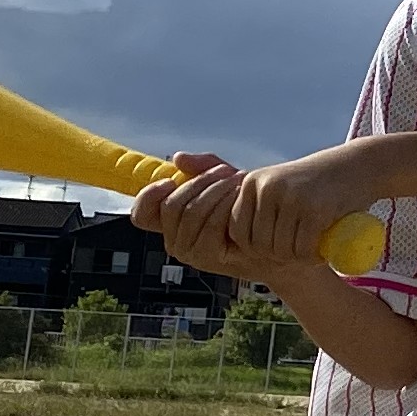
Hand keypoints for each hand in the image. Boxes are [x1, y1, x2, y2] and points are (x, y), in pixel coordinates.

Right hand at [135, 154, 259, 281]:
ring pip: (191, 212)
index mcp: (170, 222)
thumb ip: (203, 167)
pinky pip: (210, 224)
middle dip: (199, 181)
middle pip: (171, 205)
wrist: (275, 238)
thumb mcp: (224, 180)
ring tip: (238, 179)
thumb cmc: (248, 210)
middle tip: (224, 171)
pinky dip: (226, 206)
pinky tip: (240, 197)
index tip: (169, 180)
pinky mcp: (207, 257)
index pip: (142, 213)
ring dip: (216, 190)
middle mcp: (174, 240)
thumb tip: (179, 158)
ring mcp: (189, 251)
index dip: (149, 195)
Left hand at [223, 144, 376, 272]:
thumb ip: (259, 204)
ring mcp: (291, 197)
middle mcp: (267, 188)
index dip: (254, 249)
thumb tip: (236, 243)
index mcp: (252, 182)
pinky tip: (320, 254)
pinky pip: (303, 249)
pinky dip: (311, 258)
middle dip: (278, 257)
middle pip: (258, 244)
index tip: (277, 250)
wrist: (359, 165)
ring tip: (310, 253)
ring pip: (280, 249)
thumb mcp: (280, 185)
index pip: (238, 231)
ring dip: (296, 259)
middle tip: (298, 254)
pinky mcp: (315, 210)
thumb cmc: (319, 183)